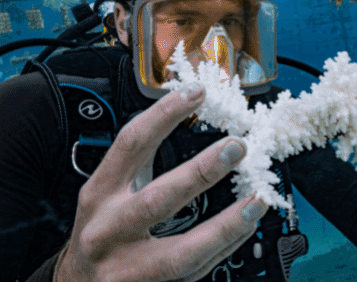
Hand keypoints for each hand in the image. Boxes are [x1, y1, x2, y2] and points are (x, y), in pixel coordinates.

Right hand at [56, 86, 267, 281]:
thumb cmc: (101, 229)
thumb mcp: (108, 191)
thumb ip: (142, 162)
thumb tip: (190, 118)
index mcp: (99, 194)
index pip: (131, 146)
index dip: (164, 115)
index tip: (196, 93)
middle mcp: (108, 231)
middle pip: (158, 200)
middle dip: (201, 172)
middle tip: (236, 147)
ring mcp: (127, 269)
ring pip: (181, 253)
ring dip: (225, 226)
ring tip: (257, 201)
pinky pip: (194, 273)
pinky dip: (223, 250)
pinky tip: (246, 228)